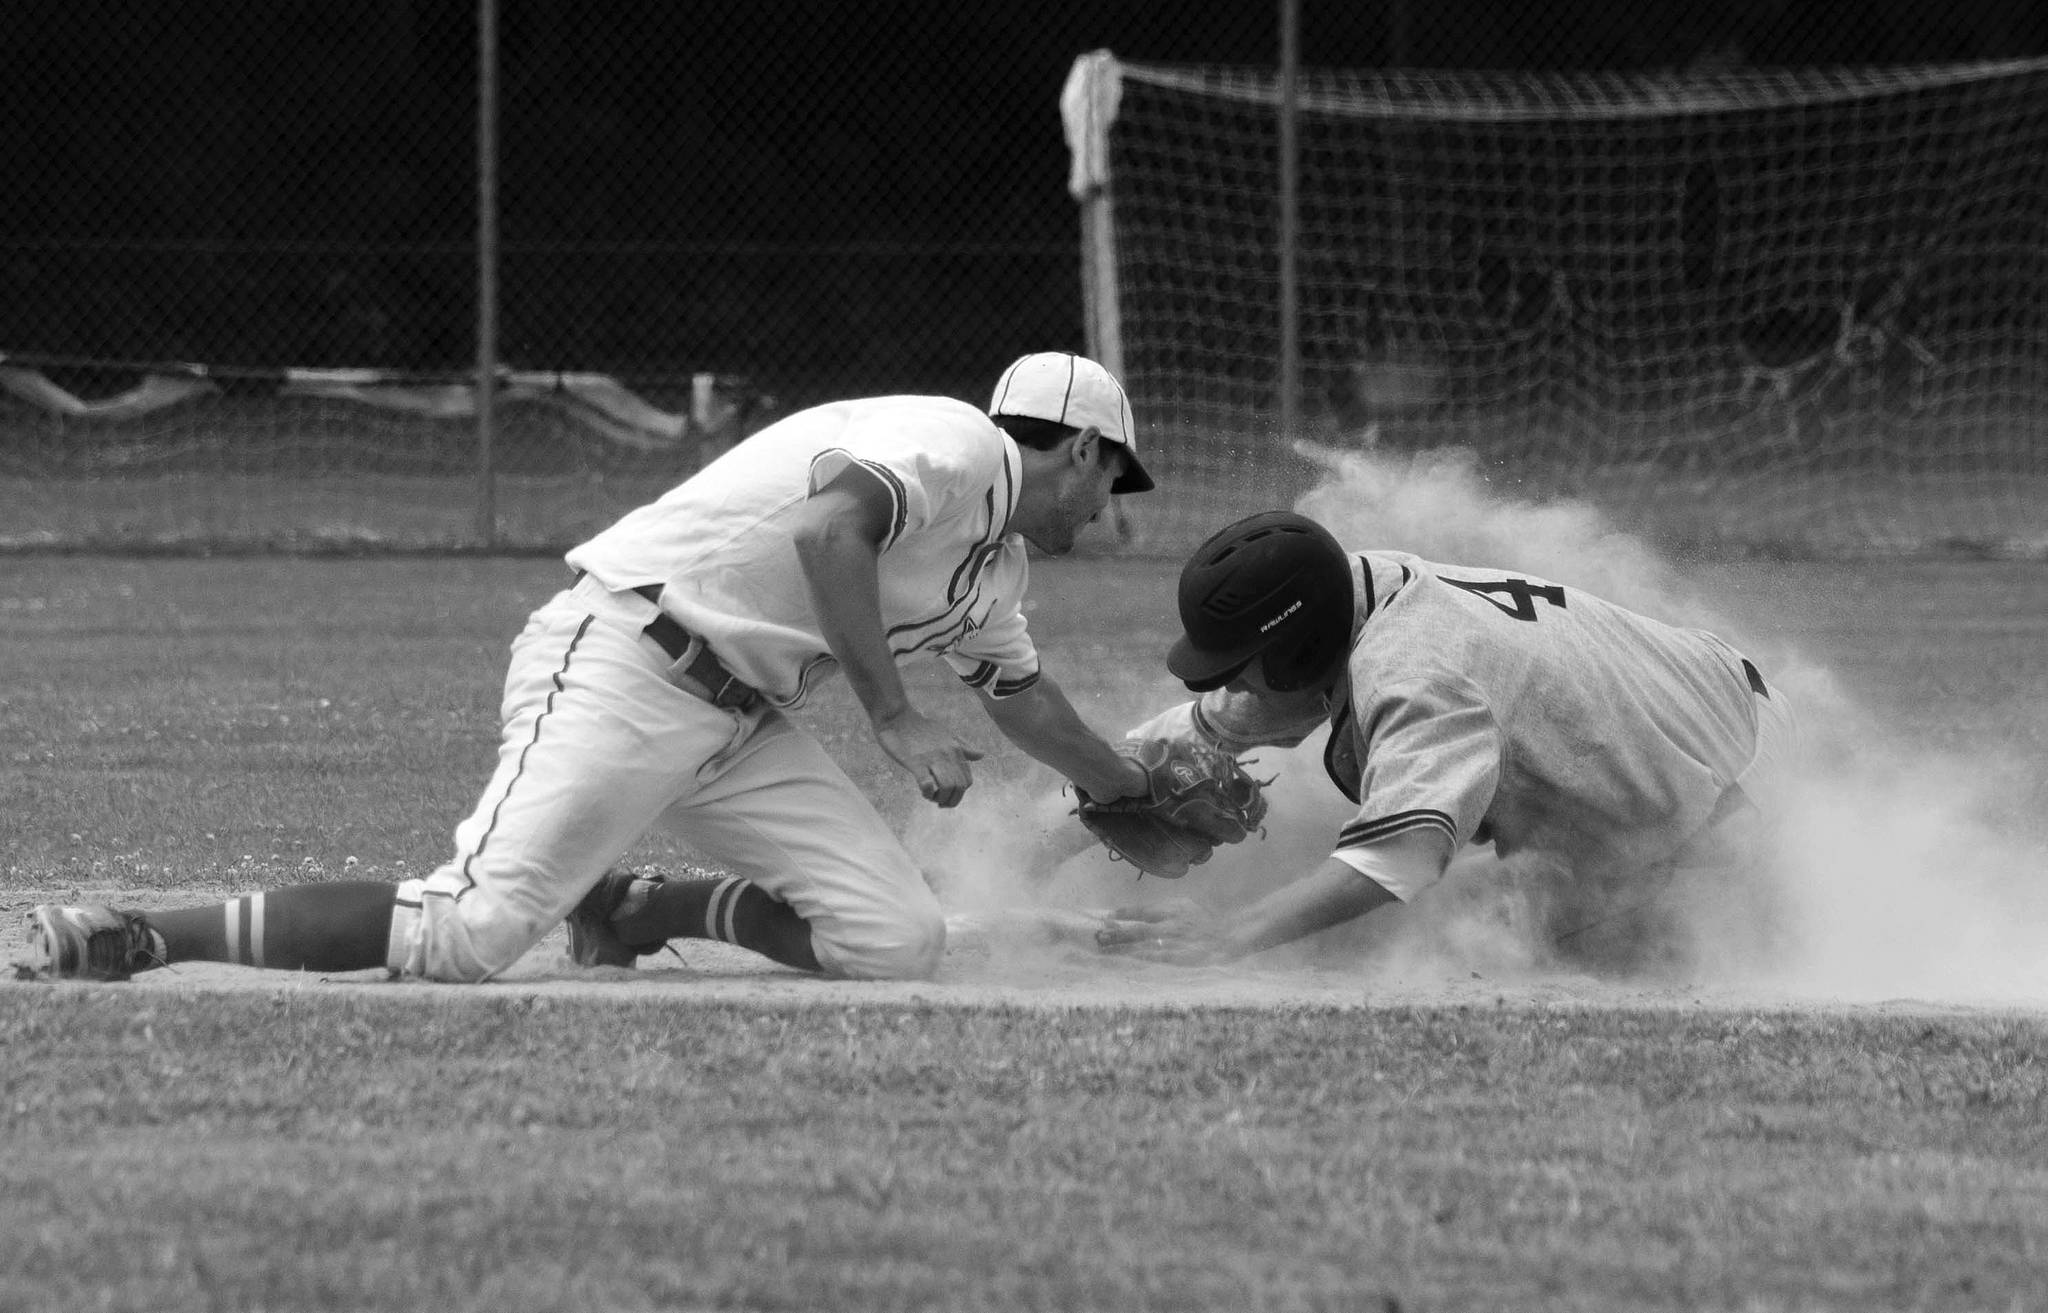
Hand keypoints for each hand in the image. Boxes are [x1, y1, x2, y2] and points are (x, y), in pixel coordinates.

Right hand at [874, 708, 985, 807]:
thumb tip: (982, 755)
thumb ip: (963, 746)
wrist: (897, 716)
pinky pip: (927, 784)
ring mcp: (932, 758)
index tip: (947, 796)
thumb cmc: (919, 726)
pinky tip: (923, 791)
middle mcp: (947, 754)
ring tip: (930, 797)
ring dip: (939, 799)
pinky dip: (927, 793)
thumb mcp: (946, 733)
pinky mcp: (916, 762)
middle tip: (939, 802)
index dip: (959, 793)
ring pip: (946, 788)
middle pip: (959, 787)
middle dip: (951, 801)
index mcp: (956, 749)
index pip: (967, 780)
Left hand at [1094, 897, 1230, 964]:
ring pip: (1144, 946)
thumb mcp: (1185, 907)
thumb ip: (1163, 910)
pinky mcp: (1181, 959)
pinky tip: (1126, 961)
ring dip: (1123, 948)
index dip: (1125, 914)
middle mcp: (1173, 925)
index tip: (1107, 918)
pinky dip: (1140, 960)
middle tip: (1099, 935)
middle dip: (1117, 933)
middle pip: (1139, 930)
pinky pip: (1156, 960)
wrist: (1231, 938)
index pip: (1144, 911)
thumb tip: (1138, 914)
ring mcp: (1176, 943)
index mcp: (1174, 910)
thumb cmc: (1205, 922)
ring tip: (1105, 949)